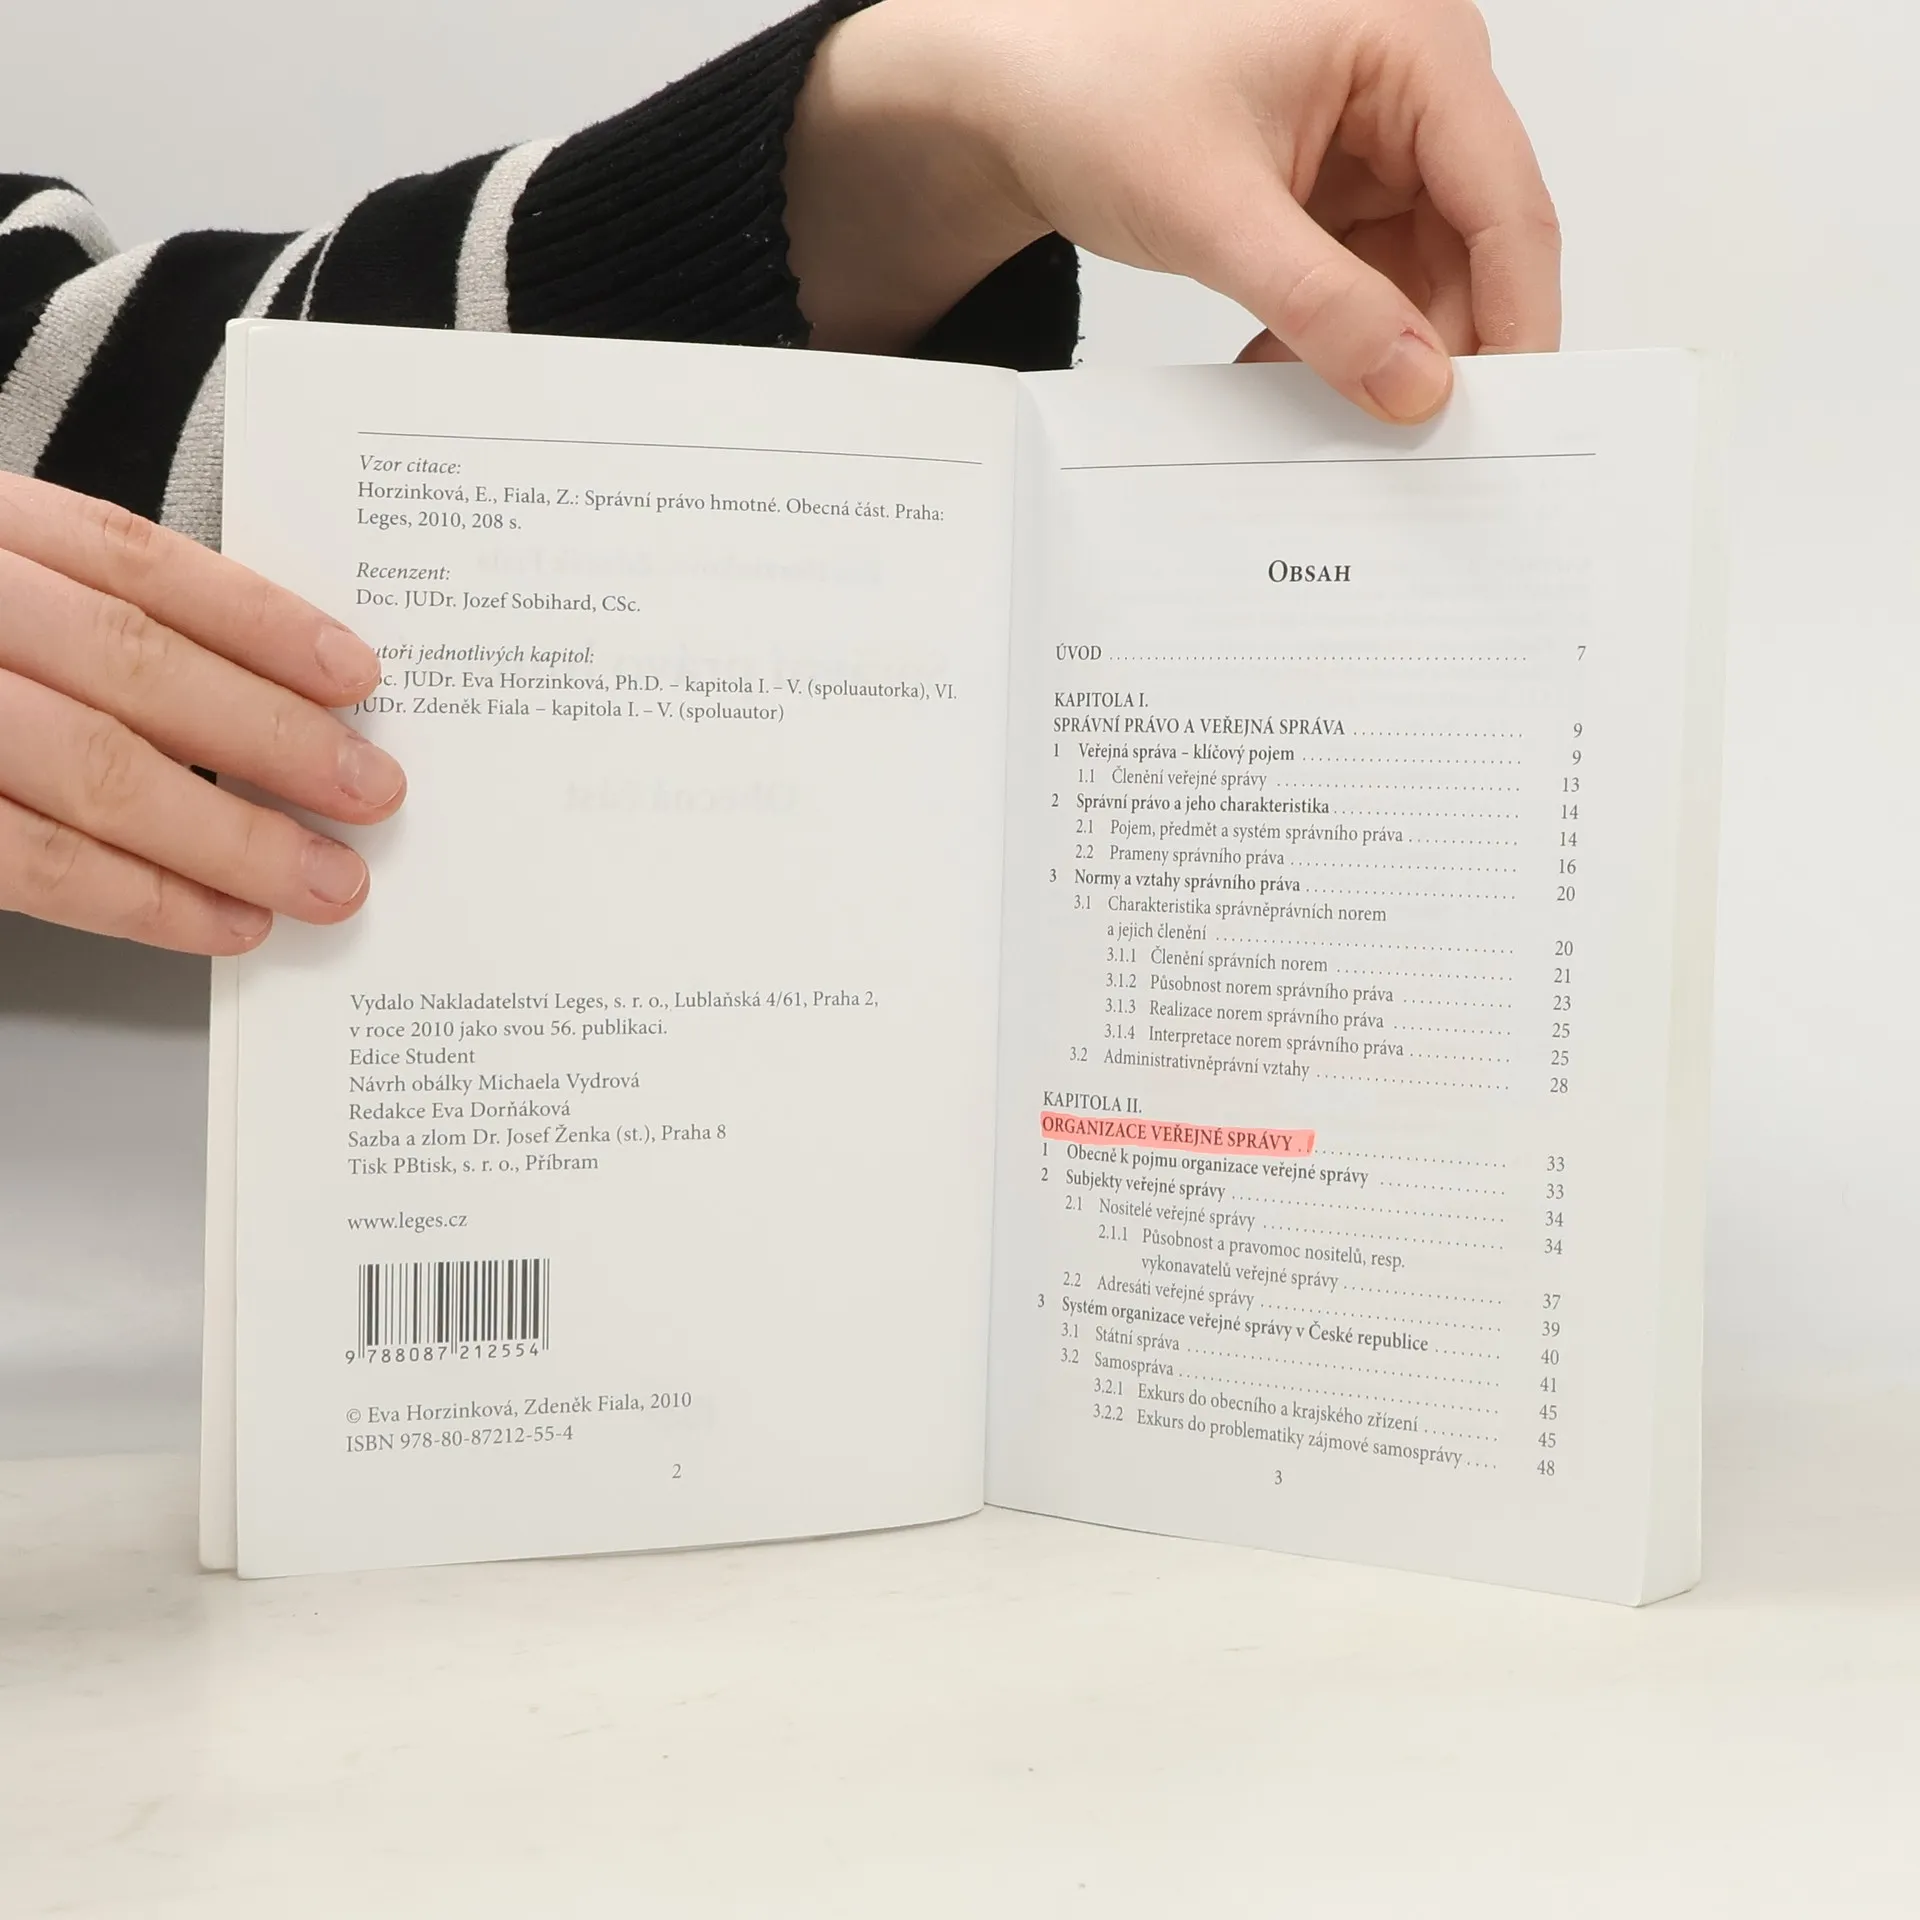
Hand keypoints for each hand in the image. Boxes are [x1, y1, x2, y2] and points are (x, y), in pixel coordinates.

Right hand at [0, 474, 404, 954]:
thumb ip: (75, 610)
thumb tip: (258, 686)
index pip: (130, 559)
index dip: (256, 617)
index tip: (355, 673)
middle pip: (130, 668)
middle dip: (268, 739)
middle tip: (371, 791)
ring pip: (88, 770)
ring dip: (226, 838)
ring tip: (323, 880)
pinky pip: (22, 861)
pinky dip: (134, 901)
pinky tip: (216, 922)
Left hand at [786, 0, 1559, 420]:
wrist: (1013, 97)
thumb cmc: (1096, 91)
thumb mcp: (1215, 211)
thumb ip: (1322, 306)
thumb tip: (1417, 387)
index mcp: (1412, 44)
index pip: (1506, 199)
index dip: (1515, 316)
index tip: (1509, 417)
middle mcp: (1413, 86)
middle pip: (1474, 248)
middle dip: (1434, 346)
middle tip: (1402, 440)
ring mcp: (1377, 143)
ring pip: (1423, 279)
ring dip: (1373, 351)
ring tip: (1309, 399)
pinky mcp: (1337, 192)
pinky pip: (1369, 285)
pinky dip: (1333, 338)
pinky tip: (1279, 369)